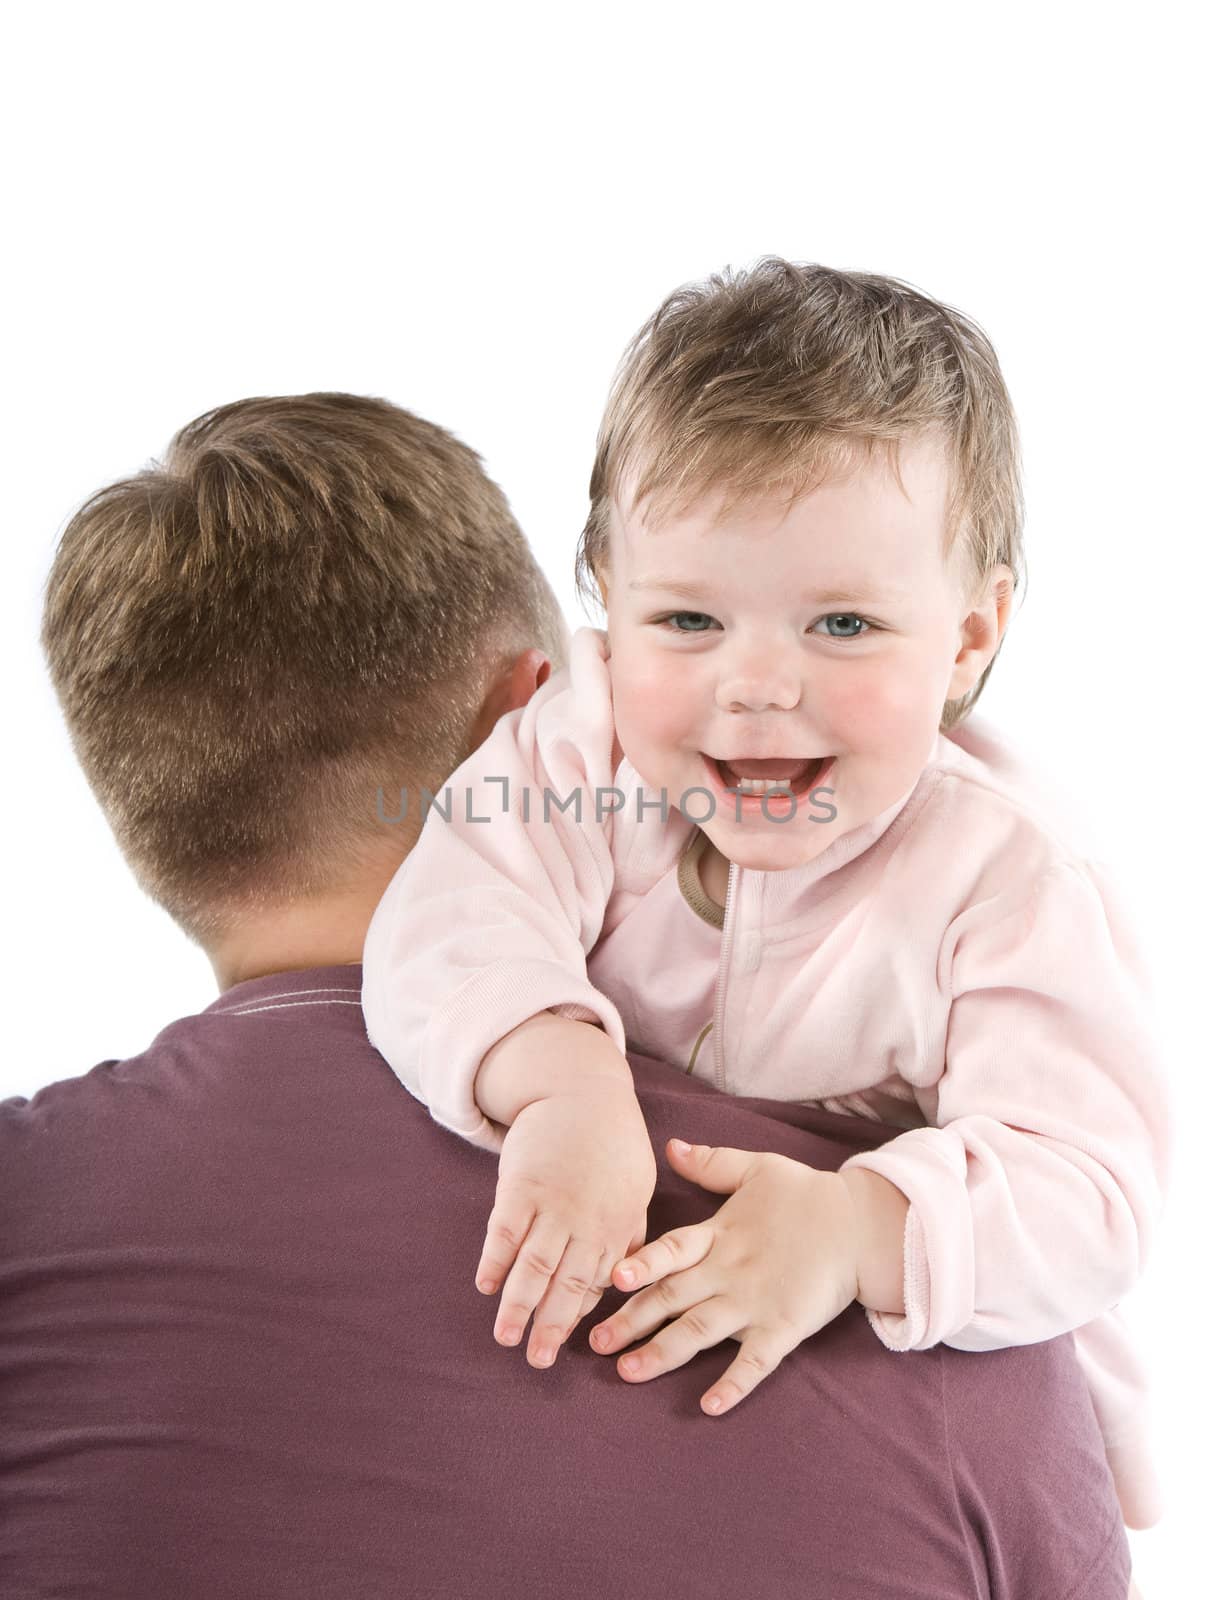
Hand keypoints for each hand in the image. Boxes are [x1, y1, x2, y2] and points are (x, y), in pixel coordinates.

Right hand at [475, 1079, 656, 1369]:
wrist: (582, 1090)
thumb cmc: (615, 1144)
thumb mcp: (638, 1188)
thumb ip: (631, 1235)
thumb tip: (622, 1280)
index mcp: (619, 1225)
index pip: (597, 1283)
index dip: (579, 1318)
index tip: (567, 1349)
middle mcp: (586, 1220)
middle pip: (565, 1282)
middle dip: (550, 1325)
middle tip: (535, 1361)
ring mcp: (551, 1203)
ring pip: (533, 1263)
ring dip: (518, 1303)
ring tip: (505, 1337)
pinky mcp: (521, 1185)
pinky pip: (504, 1231)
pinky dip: (494, 1260)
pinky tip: (486, 1286)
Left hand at [588, 1139, 860, 1413]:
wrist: (860, 1225)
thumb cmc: (804, 1195)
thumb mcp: (756, 1168)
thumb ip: (711, 1164)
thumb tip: (670, 1147)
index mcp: (719, 1234)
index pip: (672, 1249)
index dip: (642, 1263)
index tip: (611, 1278)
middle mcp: (729, 1271)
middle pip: (672, 1298)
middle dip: (631, 1321)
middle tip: (595, 1343)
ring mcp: (755, 1303)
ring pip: (699, 1332)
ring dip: (662, 1354)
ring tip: (628, 1372)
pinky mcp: (783, 1328)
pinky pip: (755, 1363)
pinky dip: (733, 1384)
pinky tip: (710, 1406)